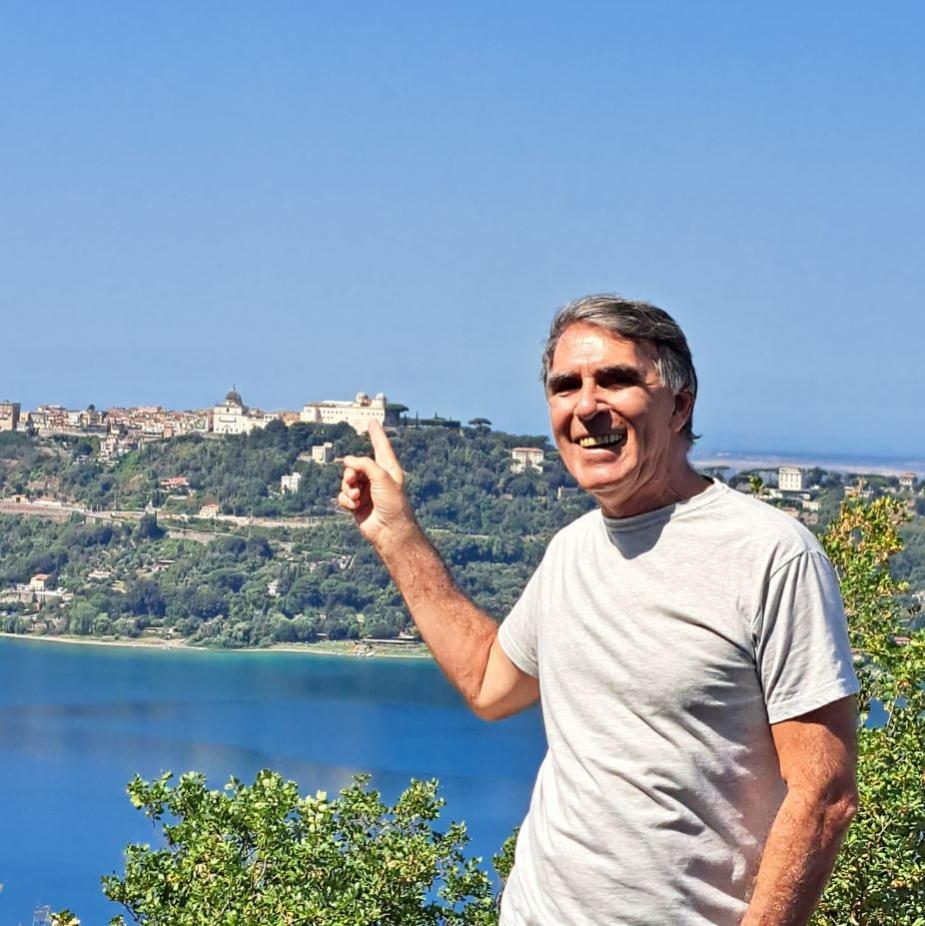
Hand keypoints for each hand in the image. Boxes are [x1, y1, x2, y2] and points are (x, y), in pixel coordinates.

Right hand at [339, 420, 413, 545]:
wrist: (390, 531)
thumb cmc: (393, 503)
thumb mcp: (382, 477)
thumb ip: (364, 464)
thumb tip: (347, 461)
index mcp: (388, 469)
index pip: (381, 446)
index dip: (376, 433)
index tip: (372, 420)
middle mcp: (377, 479)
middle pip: (356, 465)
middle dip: (351, 472)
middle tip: (354, 480)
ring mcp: (366, 491)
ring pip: (347, 480)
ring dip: (348, 487)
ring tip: (356, 497)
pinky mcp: (357, 504)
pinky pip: (343, 496)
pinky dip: (345, 499)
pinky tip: (353, 506)